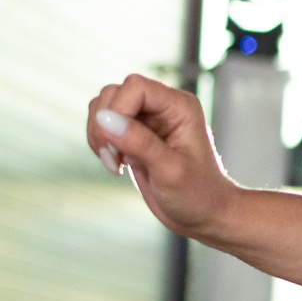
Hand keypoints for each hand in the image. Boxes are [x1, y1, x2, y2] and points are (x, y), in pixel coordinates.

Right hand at [86, 73, 238, 238]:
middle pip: (113, 93)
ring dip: (98, 135)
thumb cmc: (198, 194)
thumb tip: (105, 119)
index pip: (135, 86)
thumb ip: (140, 143)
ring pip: (103, 106)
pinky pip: (102, 124)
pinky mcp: (133, 134)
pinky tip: (116, 164)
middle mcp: (163, 107)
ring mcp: (146, 119)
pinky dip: (99, 143)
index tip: (118, 147)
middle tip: (115, 158)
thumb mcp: (171, 171)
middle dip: (104, 126)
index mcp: (180, 106)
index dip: (118, 111)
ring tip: (115, 162)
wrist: (203, 214)